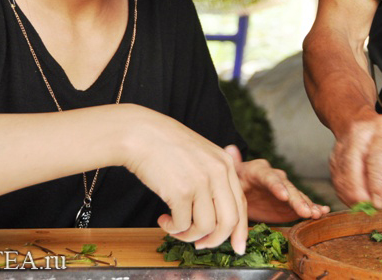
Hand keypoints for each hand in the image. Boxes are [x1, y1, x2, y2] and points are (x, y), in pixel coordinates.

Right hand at [117, 105, 247, 253]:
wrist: (140, 134)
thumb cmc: (166, 146)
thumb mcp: (201, 155)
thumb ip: (215, 178)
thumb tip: (219, 215)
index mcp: (225, 164)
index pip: (241, 204)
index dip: (240, 230)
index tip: (237, 247)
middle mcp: (218, 172)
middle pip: (229, 221)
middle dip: (216, 240)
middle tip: (201, 245)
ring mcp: (200, 182)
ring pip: (206, 228)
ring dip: (190, 236)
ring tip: (175, 228)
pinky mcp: (180, 192)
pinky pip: (182, 225)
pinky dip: (172, 229)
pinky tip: (163, 220)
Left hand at [225, 145, 329, 222]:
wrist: (241, 192)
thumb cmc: (235, 182)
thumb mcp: (232, 174)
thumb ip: (235, 164)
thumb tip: (230, 148)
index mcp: (260, 171)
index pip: (269, 178)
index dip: (277, 187)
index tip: (284, 197)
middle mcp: (276, 178)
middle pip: (288, 189)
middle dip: (298, 200)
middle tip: (306, 211)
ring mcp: (285, 191)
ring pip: (298, 197)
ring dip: (308, 205)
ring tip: (317, 213)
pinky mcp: (290, 204)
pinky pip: (303, 205)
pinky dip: (313, 208)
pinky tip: (323, 212)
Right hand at [329, 113, 381, 208]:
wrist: (364, 126)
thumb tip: (381, 199)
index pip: (376, 158)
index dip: (376, 184)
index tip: (378, 204)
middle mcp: (359, 132)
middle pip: (352, 166)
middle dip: (359, 194)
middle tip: (368, 209)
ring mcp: (342, 143)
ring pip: (341, 176)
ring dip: (350, 196)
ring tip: (363, 205)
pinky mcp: (333, 156)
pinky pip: (335, 180)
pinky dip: (344, 194)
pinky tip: (355, 198)